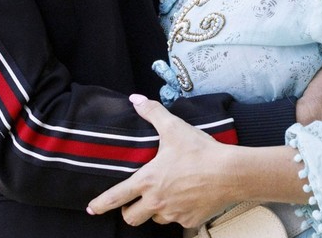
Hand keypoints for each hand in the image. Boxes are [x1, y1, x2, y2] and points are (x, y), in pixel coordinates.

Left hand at [87, 95, 234, 227]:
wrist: (230, 173)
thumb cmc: (200, 151)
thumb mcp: (173, 127)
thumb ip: (152, 112)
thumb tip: (135, 100)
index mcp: (148, 180)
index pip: (117, 196)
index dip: (101, 203)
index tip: (92, 208)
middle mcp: (157, 201)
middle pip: (131, 217)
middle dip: (130, 211)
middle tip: (134, 202)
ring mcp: (173, 214)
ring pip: (156, 219)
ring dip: (156, 210)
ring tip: (167, 195)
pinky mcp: (190, 221)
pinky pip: (179, 222)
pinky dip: (179, 213)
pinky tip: (188, 200)